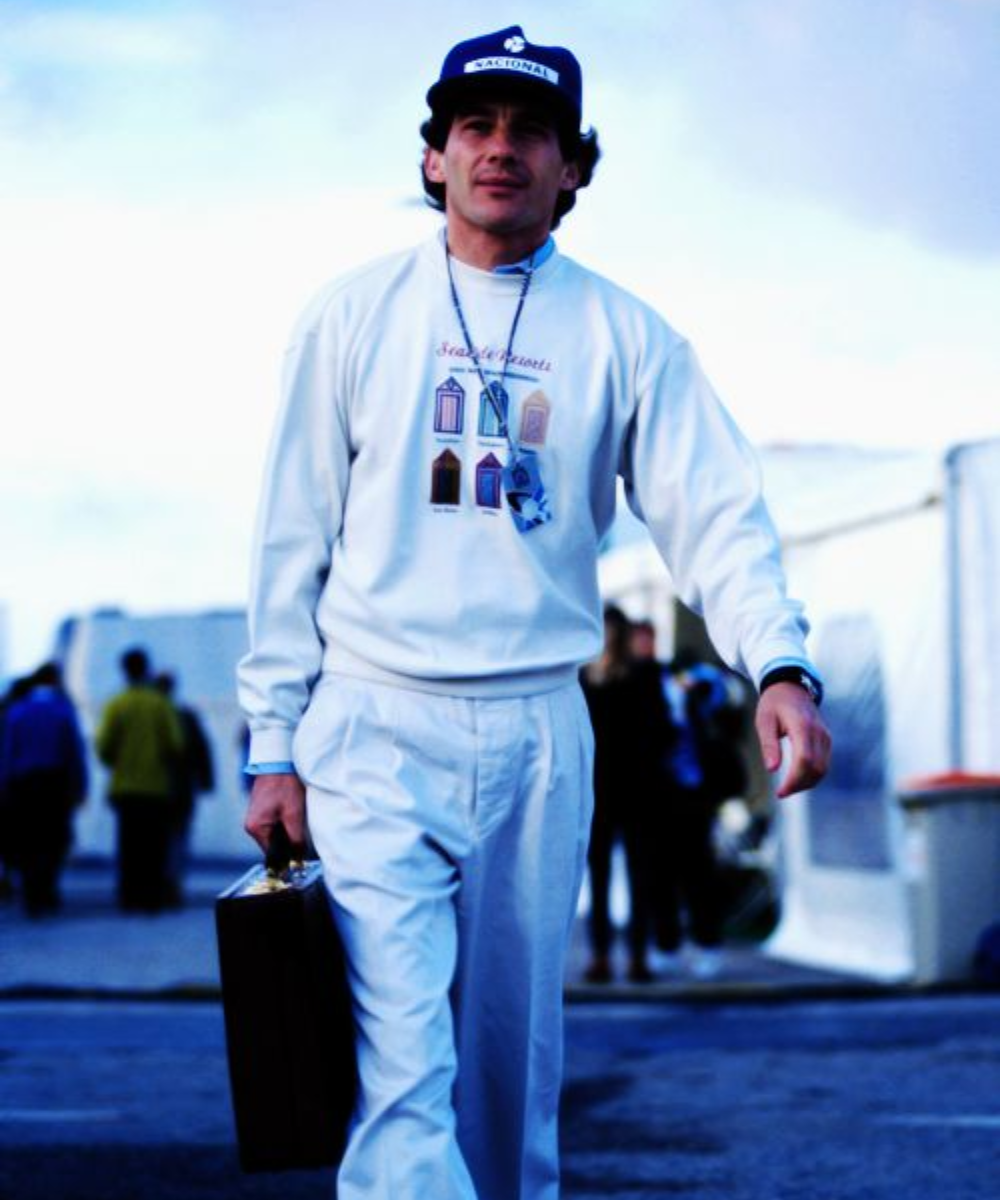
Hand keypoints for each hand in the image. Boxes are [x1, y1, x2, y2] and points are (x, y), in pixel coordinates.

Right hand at [244, 772, 306, 854]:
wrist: (279, 761)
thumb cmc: (285, 784)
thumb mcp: (294, 814)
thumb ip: (295, 838)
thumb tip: (298, 859)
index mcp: (255, 828)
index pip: (271, 854)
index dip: (286, 857)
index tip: (300, 860)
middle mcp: (251, 825)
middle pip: (272, 845)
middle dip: (288, 843)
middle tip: (303, 837)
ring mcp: (255, 817)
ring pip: (274, 835)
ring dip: (287, 832)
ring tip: (298, 821)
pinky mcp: (261, 811)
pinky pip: (273, 825)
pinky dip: (284, 824)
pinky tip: (293, 815)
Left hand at [755, 682, 831, 798]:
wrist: (791, 687)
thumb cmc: (774, 704)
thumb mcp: (764, 721)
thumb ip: (769, 745)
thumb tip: (772, 770)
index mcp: (802, 726)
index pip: (804, 760)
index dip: (794, 780)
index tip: (780, 792)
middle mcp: (818, 732)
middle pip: (816, 768)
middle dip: (799, 785)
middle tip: (782, 793)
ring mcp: (825, 736)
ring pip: (823, 769)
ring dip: (807, 783)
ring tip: (788, 788)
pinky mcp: (826, 739)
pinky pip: (824, 763)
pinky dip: (813, 775)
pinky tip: (798, 779)